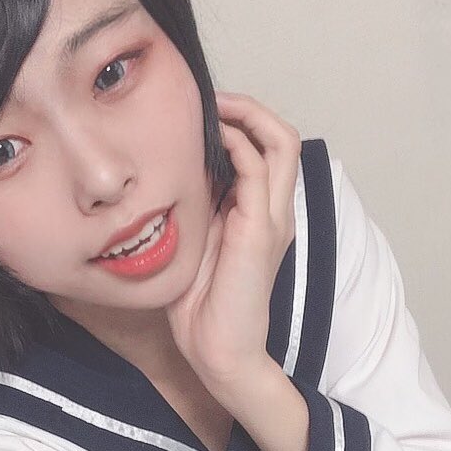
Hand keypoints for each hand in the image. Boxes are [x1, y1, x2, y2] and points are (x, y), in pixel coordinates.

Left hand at [165, 91, 300, 391]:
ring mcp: (272, 218)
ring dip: (246, 115)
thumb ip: (196, 210)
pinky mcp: (260, 230)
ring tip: (211, 106)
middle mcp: (273, 210)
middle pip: (280, 137)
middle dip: (247, 108)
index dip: (237, 123)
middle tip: (209, 99)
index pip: (263, 150)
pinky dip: (237, 143)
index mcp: (258, 214)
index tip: (199, 113)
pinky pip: (258, 169)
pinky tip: (209, 138)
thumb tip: (170, 174)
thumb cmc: (202, 306)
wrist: (218, 351)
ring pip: (280, 142)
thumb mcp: (194, 245)